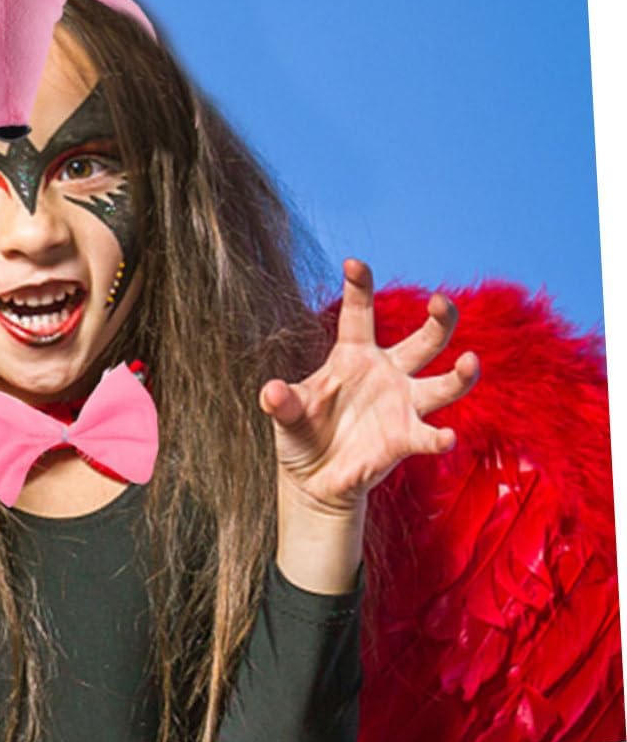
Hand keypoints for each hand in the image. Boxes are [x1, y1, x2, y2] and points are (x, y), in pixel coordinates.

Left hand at [260, 258, 478, 515]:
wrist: (315, 478)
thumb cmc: (302, 433)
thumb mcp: (286, 413)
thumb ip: (281, 401)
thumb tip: (271, 393)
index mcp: (353, 355)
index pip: (358, 313)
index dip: (359, 287)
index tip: (354, 262)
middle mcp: (386, 373)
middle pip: (424, 340)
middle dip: (439, 320)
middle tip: (441, 301)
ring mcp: (402, 405)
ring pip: (443, 384)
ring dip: (460, 375)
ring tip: (470, 361)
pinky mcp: (407, 439)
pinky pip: (429, 435)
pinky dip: (439, 437)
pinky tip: (445, 437)